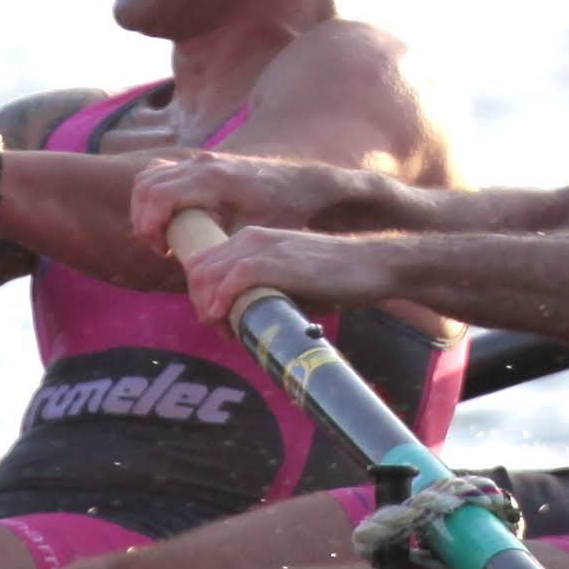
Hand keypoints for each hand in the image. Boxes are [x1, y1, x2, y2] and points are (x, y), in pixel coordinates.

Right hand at [129, 148, 377, 247]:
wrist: (303, 183)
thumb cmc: (285, 210)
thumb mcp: (257, 235)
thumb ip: (227, 254)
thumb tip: (206, 287)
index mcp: (215, 180)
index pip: (158, 195)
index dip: (149, 226)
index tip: (164, 251)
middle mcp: (203, 164)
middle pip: (146, 185)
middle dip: (144, 221)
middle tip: (162, 249)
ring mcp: (200, 159)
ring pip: (149, 176)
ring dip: (146, 208)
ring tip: (164, 237)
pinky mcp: (200, 162)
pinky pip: (161, 172)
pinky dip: (154, 196)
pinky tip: (171, 221)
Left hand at [184, 225, 387, 324]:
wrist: (370, 264)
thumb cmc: (334, 277)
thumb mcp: (289, 278)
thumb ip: (264, 289)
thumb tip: (244, 318)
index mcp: (252, 239)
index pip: (204, 262)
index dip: (202, 294)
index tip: (219, 319)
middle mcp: (250, 238)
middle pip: (198, 270)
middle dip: (200, 303)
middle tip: (220, 329)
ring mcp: (260, 248)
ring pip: (207, 275)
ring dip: (208, 307)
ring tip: (225, 330)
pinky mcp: (272, 262)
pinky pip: (230, 281)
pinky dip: (220, 302)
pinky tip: (223, 319)